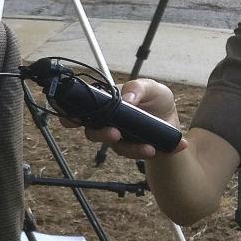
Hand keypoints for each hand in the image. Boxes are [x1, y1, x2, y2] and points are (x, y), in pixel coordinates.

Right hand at [57, 78, 187, 159]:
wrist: (171, 117)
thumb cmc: (154, 97)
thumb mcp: (150, 86)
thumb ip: (137, 88)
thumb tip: (127, 99)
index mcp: (104, 104)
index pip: (78, 111)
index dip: (70, 117)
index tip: (73, 120)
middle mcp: (105, 123)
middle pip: (92, 133)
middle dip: (101, 135)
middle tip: (114, 134)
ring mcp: (118, 138)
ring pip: (115, 147)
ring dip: (130, 149)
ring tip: (147, 148)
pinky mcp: (132, 149)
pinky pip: (135, 154)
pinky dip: (149, 152)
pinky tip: (164, 148)